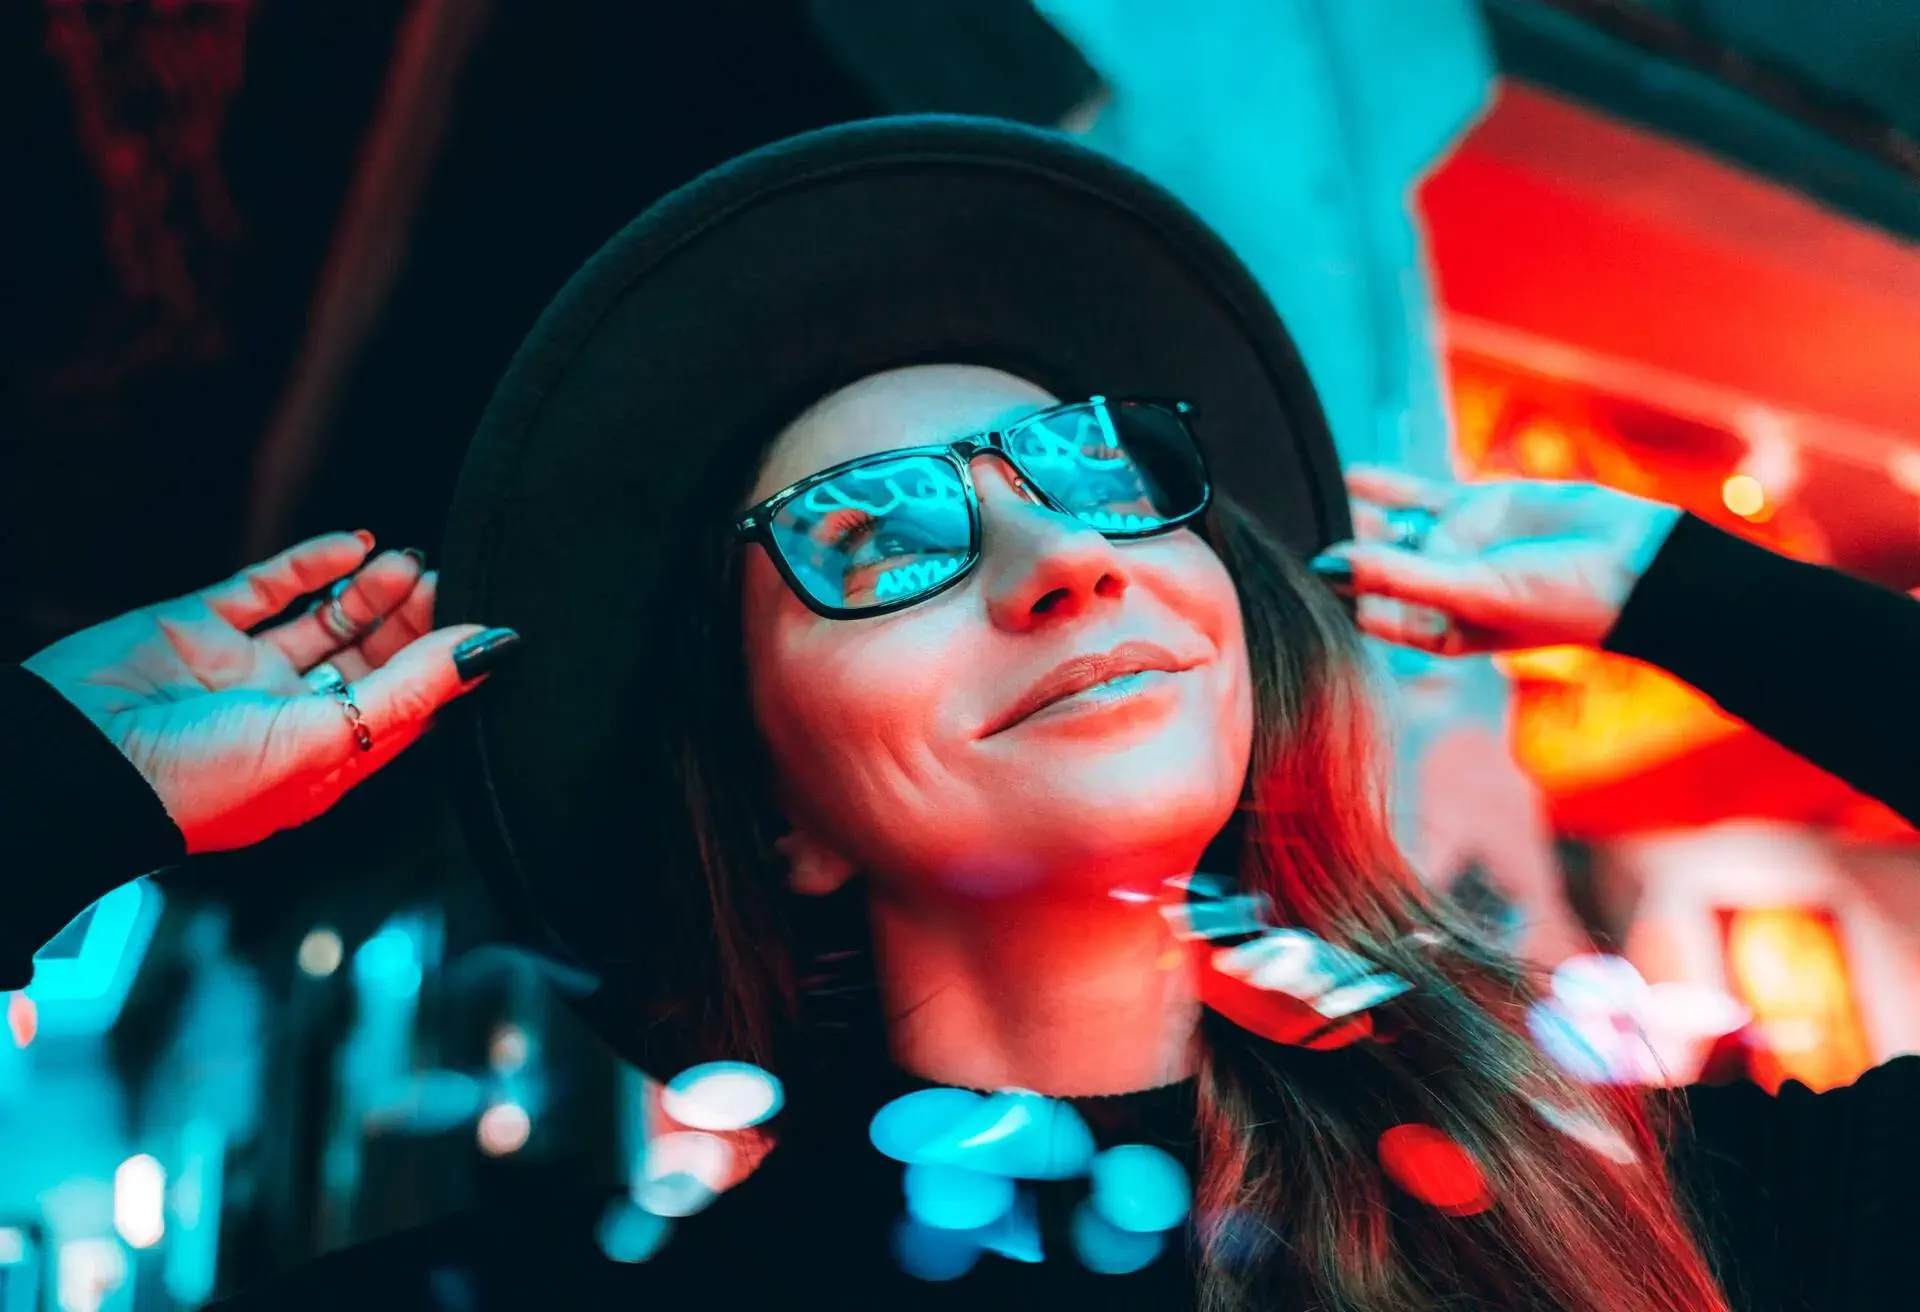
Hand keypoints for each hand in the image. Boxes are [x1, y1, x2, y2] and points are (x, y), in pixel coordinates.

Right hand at [23, 532, 518, 853]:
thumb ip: (412, 689)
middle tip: (446, 579)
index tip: (487, 622)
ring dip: (373, 589)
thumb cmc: (200, 785)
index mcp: (323, 759)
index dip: (445, 666)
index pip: (405, 709)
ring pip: (327, 619)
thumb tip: (491, 648)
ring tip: (409, 562)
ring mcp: (243, 670)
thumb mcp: (329, 741)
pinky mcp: (200, 627)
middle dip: (413, 619)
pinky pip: (268, 587)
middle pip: (372, 659)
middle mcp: (288, 715)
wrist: (75, 764)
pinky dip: (312, 562)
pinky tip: (355, 544)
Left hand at [1311, 469, 1682, 655]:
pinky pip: (1417, 495)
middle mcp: (1439, 591)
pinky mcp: (1474, 508)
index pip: (1364, 614)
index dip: (1328, 599)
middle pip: (1370, 570)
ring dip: (1352, 518)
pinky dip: (1384, 484)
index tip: (1278, 583)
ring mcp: (1455, 547)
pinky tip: (1347, 472)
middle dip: (1333, 555)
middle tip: (1271, 536)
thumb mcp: (1469, 593)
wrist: (1633, 561)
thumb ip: (1398, 576)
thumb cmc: (1557, 600)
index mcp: (1434, 631)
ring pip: (1388, 529)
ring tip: (1298, 499)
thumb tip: (1329, 564)